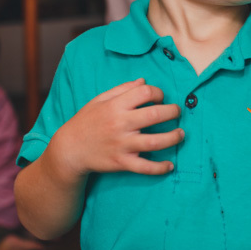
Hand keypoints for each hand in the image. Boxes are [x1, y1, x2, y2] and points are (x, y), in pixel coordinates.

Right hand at [52, 78, 182, 176]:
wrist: (70, 149)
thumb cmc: (86, 121)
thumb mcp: (99, 100)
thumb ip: (122, 89)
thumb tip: (143, 81)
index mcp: (115, 106)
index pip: (145, 93)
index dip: (158, 92)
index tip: (161, 98)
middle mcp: (120, 124)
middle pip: (155, 114)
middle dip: (172, 112)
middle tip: (177, 112)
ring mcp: (122, 145)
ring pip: (154, 142)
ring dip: (173, 138)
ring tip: (181, 134)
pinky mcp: (122, 162)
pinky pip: (144, 167)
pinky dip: (159, 168)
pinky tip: (170, 165)